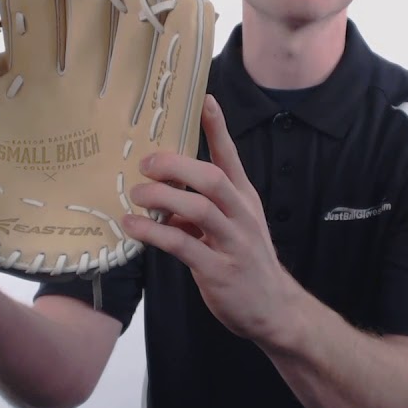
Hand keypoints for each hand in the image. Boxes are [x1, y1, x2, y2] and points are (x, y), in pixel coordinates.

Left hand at [122, 95, 300, 343]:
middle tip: (146, 164)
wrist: (274, 308)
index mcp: (244, 199)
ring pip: (199, 208)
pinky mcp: (219, 270)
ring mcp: (233, 242)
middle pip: (212, 178)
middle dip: (176, 166)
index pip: (230, 156)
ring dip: (162, 197)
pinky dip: (154, 233)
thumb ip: (200, 210)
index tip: (204, 99)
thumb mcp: (231, 227)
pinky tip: (134, 227)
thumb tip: (163, 200)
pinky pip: (183, 245)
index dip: (217, 128)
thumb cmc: (246, 262)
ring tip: (135, 195)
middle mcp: (242, 215)